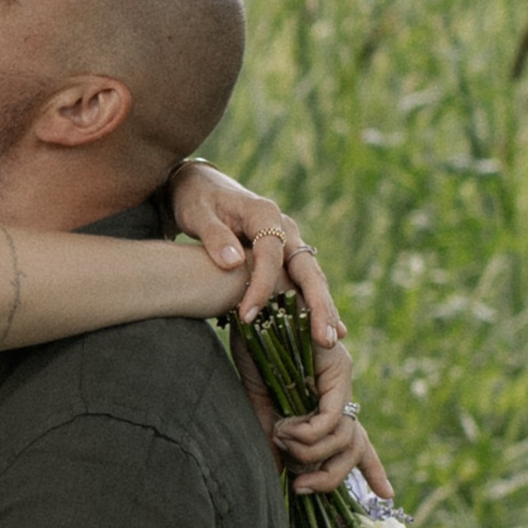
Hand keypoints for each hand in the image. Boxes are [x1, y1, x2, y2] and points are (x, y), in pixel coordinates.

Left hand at [170, 161, 345, 341]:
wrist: (202, 186)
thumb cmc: (197, 198)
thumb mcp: (197, 213)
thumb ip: (214, 235)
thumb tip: (234, 262)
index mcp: (265, 213)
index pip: (270, 254)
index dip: (261, 286)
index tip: (247, 314)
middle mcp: (285, 228)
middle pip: (307, 268)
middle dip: (318, 304)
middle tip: (324, 338)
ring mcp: (289, 243)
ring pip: (311, 278)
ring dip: (321, 309)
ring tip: (330, 341)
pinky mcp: (285, 256)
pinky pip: (301, 283)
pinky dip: (312, 305)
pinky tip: (322, 332)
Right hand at [236, 335, 394, 501]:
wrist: (247, 302)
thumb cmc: (249, 346)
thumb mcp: (260, 402)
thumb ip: (272, 435)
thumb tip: (277, 473)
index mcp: (326, 396)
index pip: (356, 439)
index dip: (372, 468)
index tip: (387, 494)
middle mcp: (341, 388)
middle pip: (355, 446)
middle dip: (333, 477)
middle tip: (302, 487)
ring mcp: (342, 376)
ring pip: (344, 436)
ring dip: (310, 451)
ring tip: (280, 438)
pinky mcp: (336, 367)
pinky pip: (330, 418)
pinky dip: (308, 432)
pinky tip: (284, 427)